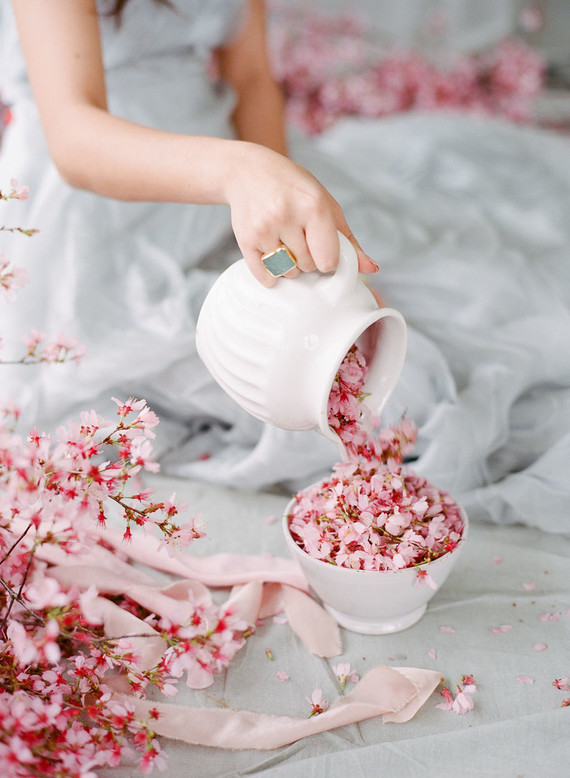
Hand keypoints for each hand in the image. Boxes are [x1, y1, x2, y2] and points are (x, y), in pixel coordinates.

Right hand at [224, 142, 378, 286]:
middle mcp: (287, 216)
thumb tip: (372, 269)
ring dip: (289, 266)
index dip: (328, 259)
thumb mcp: (326, 205)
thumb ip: (349, 240)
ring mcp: (264, 229)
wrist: (247, 172)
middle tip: (299, 237)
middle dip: (307, 259)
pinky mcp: (245, 240)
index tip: (322, 247)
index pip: (329, 260)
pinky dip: (271, 274)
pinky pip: (265, 276)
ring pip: (287, 273)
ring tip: (284, 241)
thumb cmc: (294, 188)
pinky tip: (271, 254)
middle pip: (307, 267)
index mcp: (313, 206)